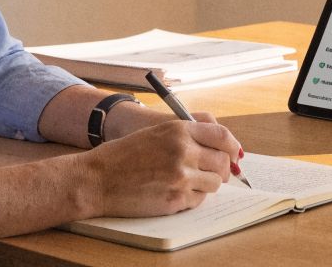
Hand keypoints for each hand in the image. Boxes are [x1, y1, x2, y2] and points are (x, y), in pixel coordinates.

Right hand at [77, 119, 241, 218]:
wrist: (97, 179)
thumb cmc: (123, 155)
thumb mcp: (156, 134)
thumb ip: (186, 137)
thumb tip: (220, 149)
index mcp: (179, 130)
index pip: (222, 135)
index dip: (232, 146)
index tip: (234, 153)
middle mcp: (183, 151)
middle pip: (222, 161)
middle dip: (222, 168)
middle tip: (215, 172)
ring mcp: (180, 177)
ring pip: (214, 183)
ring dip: (207, 184)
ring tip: (188, 182)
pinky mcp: (175, 199)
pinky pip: (198, 200)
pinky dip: (192, 198)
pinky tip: (175, 192)